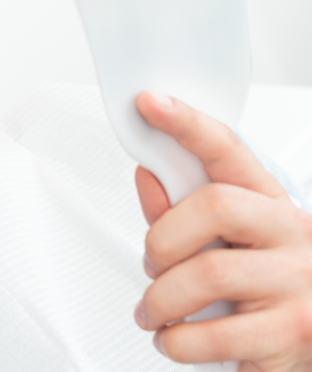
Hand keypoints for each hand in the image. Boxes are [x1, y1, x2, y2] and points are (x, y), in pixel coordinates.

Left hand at [132, 91, 311, 370]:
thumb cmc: (265, 291)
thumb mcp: (230, 244)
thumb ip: (182, 213)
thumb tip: (147, 173)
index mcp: (273, 206)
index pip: (229, 152)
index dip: (188, 125)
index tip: (150, 103)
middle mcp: (294, 238)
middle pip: (215, 207)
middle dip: (162, 239)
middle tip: (152, 266)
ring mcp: (299, 287)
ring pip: (207, 275)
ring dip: (160, 300)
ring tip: (155, 313)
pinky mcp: (291, 337)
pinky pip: (214, 337)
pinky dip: (179, 342)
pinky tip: (180, 340)